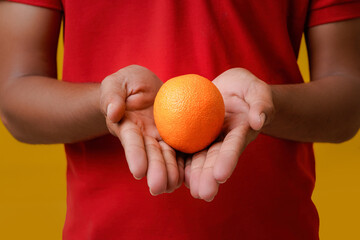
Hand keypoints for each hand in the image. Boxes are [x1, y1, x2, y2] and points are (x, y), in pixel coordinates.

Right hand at [100, 65, 183, 194]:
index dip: (135, 155)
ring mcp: (160, 138)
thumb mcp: (117, 83)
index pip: (131, 141)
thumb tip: (114, 112)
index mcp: (127, 126)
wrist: (145, 87)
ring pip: (166, 157)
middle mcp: (144, 137)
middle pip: (150, 154)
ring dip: (169, 172)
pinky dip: (183, 164)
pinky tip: (189, 176)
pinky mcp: (175, 136)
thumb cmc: (127, 83)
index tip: (138, 171)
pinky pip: (180, 150)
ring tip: (174, 185)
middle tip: (158, 187)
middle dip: (154, 170)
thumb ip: (112, 96)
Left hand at [184, 68, 274, 200]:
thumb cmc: (246, 88)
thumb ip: (261, 103)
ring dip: (195, 175)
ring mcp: (208, 140)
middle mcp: (223, 141)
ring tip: (190, 190)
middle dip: (209, 177)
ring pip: (200, 158)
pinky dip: (180, 160)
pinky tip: (173, 173)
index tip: (221, 175)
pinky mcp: (194, 136)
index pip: (233, 146)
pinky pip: (185, 147)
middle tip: (203, 193)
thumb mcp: (256, 90)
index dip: (228, 160)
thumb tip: (258, 121)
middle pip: (215, 159)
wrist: (228, 88)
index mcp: (240, 132)